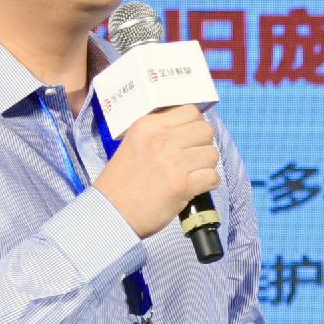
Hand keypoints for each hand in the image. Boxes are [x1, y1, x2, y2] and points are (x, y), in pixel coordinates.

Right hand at [94, 105, 219, 238]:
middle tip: (193, 157)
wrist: (111, 212)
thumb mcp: (134, 143)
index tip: (191, 138)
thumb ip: (159, 132)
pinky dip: (208, 184)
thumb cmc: (122, 182)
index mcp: (148, 126)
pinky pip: (212, 177)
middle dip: (204, 144)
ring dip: (206, 165)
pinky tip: (196, 188)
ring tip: (192, 174)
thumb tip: (189, 128)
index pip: (191, 111)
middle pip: (205, 130)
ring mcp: (173, 161)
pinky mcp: (182, 184)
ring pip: (212, 154)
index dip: (196, 125)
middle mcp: (161, 139)